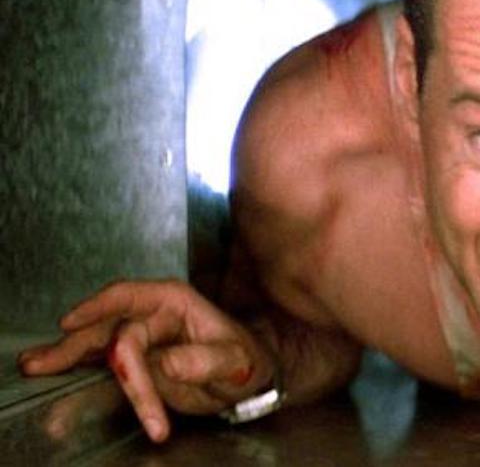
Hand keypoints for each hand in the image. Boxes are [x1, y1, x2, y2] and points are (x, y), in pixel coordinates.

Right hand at [18, 279, 276, 442]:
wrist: (247, 380)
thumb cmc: (245, 363)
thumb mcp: (235, 362)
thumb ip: (205, 361)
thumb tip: (169, 362)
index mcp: (174, 301)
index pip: (130, 298)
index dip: (98, 307)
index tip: (72, 322)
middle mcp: (151, 313)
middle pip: (107, 327)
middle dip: (77, 347)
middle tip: (47, 366)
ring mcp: (139, 334)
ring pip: (95, 341)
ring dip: (66, 355)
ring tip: (34, 366)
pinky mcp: (133, 357)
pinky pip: (98, 358)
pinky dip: (74, 364)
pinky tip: (46, 368)